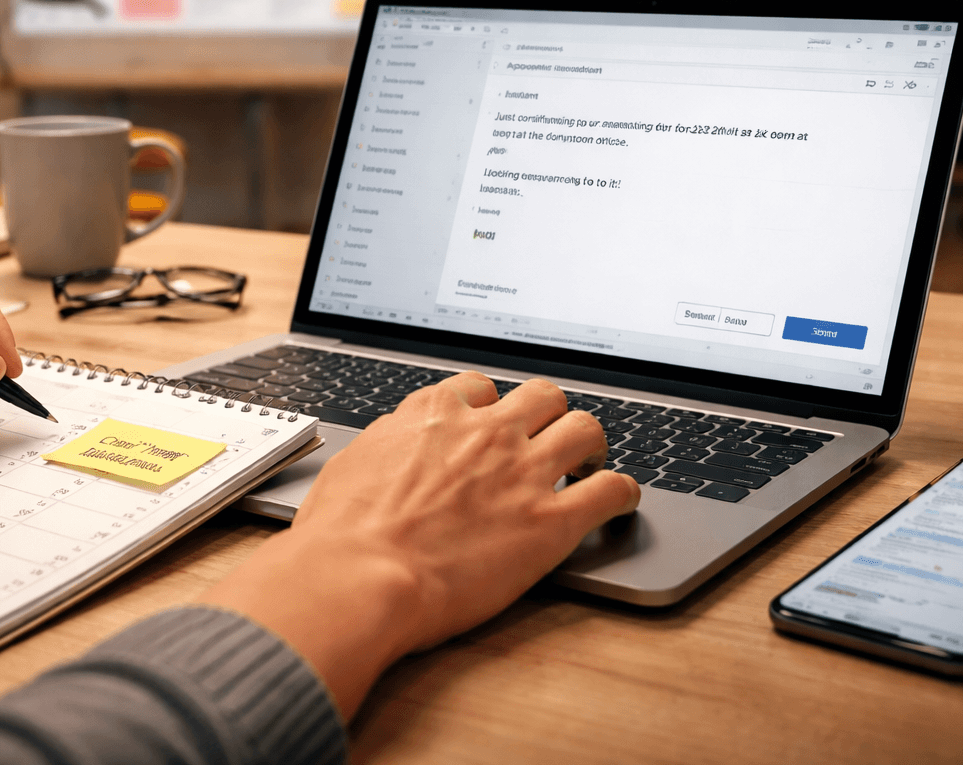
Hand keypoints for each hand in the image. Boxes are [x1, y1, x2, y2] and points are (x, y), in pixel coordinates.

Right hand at [200, 372, 639, 716]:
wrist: (357, 576)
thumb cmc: (340, 533)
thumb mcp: (354, 463)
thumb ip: (389, 445)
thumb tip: (397, 445)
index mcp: (434, 414)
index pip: (478, 387)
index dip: (489, 407)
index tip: (491, 425)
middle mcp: (485, 432)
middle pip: (541, 395)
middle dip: (547, 415)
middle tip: (546, 441)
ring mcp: (522, 473)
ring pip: (584, 427)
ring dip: (589, 444)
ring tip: (588, 464)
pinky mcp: (551, 522)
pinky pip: (611, 490)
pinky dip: (622, 492)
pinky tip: (619, 501)